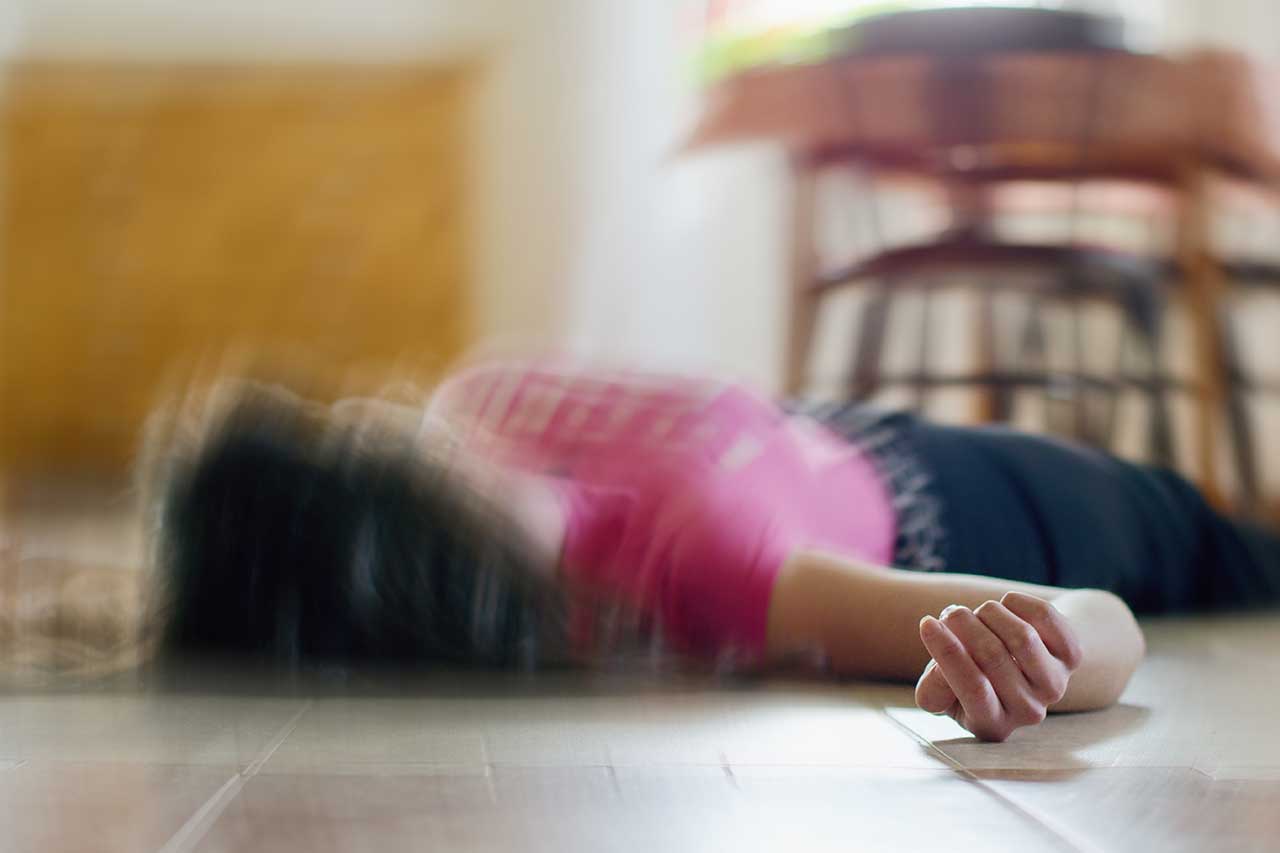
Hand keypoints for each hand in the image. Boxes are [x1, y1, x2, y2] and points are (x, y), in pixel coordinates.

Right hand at [914, 591, 1083, 741]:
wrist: (1019, 664)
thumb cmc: (973, 675)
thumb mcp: (944, 691)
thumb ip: (933, 689)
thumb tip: (942, 668)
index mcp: (992, 725)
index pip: (973, 688)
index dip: (948, 652)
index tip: (927, 623)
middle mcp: (1028, 712)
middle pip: (993, 655)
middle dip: (963, 624)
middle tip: (952, 614)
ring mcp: (1055, 685)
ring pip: (1021, 636)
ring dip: (989, 612)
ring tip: (980, 613)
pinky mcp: (1072, 656)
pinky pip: (1043, 616)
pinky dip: (1016, 602)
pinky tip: (1006, 608)